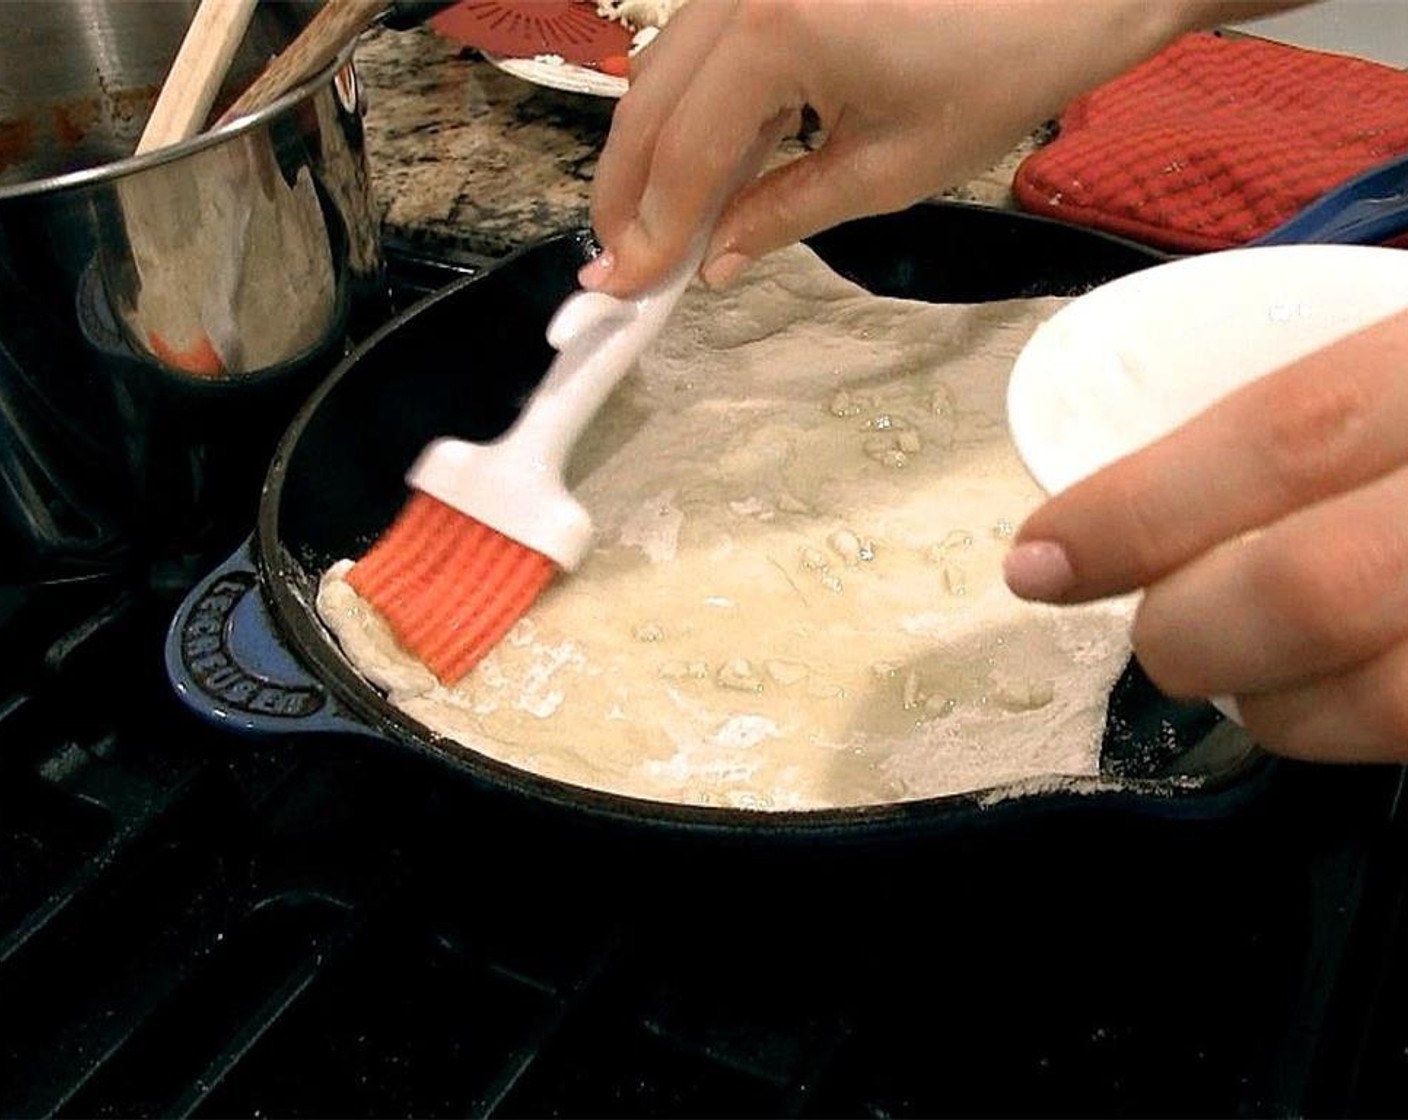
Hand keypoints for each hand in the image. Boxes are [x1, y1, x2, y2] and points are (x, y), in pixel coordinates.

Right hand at [581, 0, 1228, 295]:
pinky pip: (705, 51)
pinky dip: (694, 115)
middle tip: (616, 265)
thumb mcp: (887, 170)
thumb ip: (782, 214)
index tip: (619, 290)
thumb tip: (711, 264)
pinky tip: (699, 175)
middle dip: (627, 192)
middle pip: (651, 102)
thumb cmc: (997, 74)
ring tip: (650, 230)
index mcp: (776, 29)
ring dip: (652, 154)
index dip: (649, 230)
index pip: (685, 150)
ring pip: (665, 71)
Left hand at [1003, 310, 1407, 760]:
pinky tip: (1336, 707)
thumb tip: (1139, 487)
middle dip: (1192, 632)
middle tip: (1154, 639)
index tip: (1036, 560)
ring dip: (1276, 710)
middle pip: (1319, 587)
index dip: (1139, 510)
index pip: (1285, 434)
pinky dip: (1361, 738)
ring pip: (1389, 700)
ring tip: (1243, 682)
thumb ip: (1331, 395)